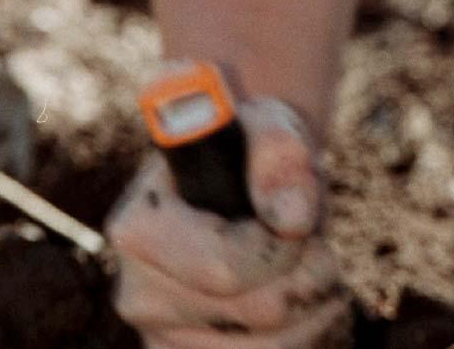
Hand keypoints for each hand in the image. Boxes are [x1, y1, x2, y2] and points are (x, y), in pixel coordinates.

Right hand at [107, 98, 349, 347]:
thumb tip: (292, 220)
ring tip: (307, 262)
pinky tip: (301, 296)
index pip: (228, 270)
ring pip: (277, 345)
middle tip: (311, 236)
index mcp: (138, 230)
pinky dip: (308, 331)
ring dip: (317, 304)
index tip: (297, 216)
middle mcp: (137, 293)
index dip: (287, 246)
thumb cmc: (253, 148)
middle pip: (263, 313)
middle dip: (312, 272)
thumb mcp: (271, 127)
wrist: (241, 180)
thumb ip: (281, 155)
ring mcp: (162, 336)